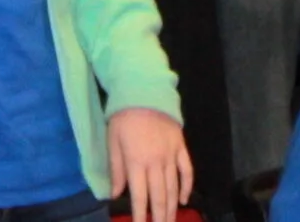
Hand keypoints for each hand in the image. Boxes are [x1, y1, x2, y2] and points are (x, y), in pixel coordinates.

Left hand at [107, 106, 190, 221]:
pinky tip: (184, 200)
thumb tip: (115, 195)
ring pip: (174, 187)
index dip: (140, 215)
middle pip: (160, 197)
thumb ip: (116, 170)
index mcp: (137, 162)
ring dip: (172, 207)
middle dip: (160, 217)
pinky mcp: (181, 147)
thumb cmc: (123, 117)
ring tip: (170, 221)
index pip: (140, 197)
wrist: (145, 91)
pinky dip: (187, 186)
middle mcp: (156, 162)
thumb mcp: (112, 142)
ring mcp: (171, 155)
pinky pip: (187, 170)